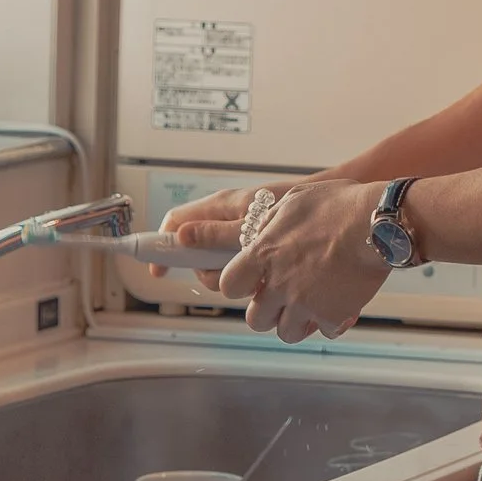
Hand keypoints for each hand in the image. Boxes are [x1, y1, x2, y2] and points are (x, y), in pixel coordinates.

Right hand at [163, 181, 295, 292]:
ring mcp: (236, 237)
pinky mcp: (251, 249)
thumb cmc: (289, 204)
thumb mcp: (248, 221)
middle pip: (195, 254)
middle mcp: (223, 222)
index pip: (175, 223)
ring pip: (216, 265)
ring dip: (231, 275)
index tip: (158, 271)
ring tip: (255, 269)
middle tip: (229, 268)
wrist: (323, 207)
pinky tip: (264, 276)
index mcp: (217, 208)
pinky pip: (237, 267)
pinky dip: (247, 277)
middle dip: (207, 269)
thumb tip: (182, 236)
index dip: (161, 245)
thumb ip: (215, 232)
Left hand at [216, 180, 389, 343]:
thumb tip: (260, 233)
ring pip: (287, 333)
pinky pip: (323, 331)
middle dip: (267, 312)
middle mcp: (279, 283)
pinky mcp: (331, 316)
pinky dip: (330, 323)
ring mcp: (304, 303)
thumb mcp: (294, 200)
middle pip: (255, 319)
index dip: (238, 286)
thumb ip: (271, 222)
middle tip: (282, 300)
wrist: (376, 224)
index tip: (249, 283)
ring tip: (310, 307)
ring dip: (296, 323)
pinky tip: (337, 306)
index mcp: (264, 254)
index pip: (229, 285)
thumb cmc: (339, 205)